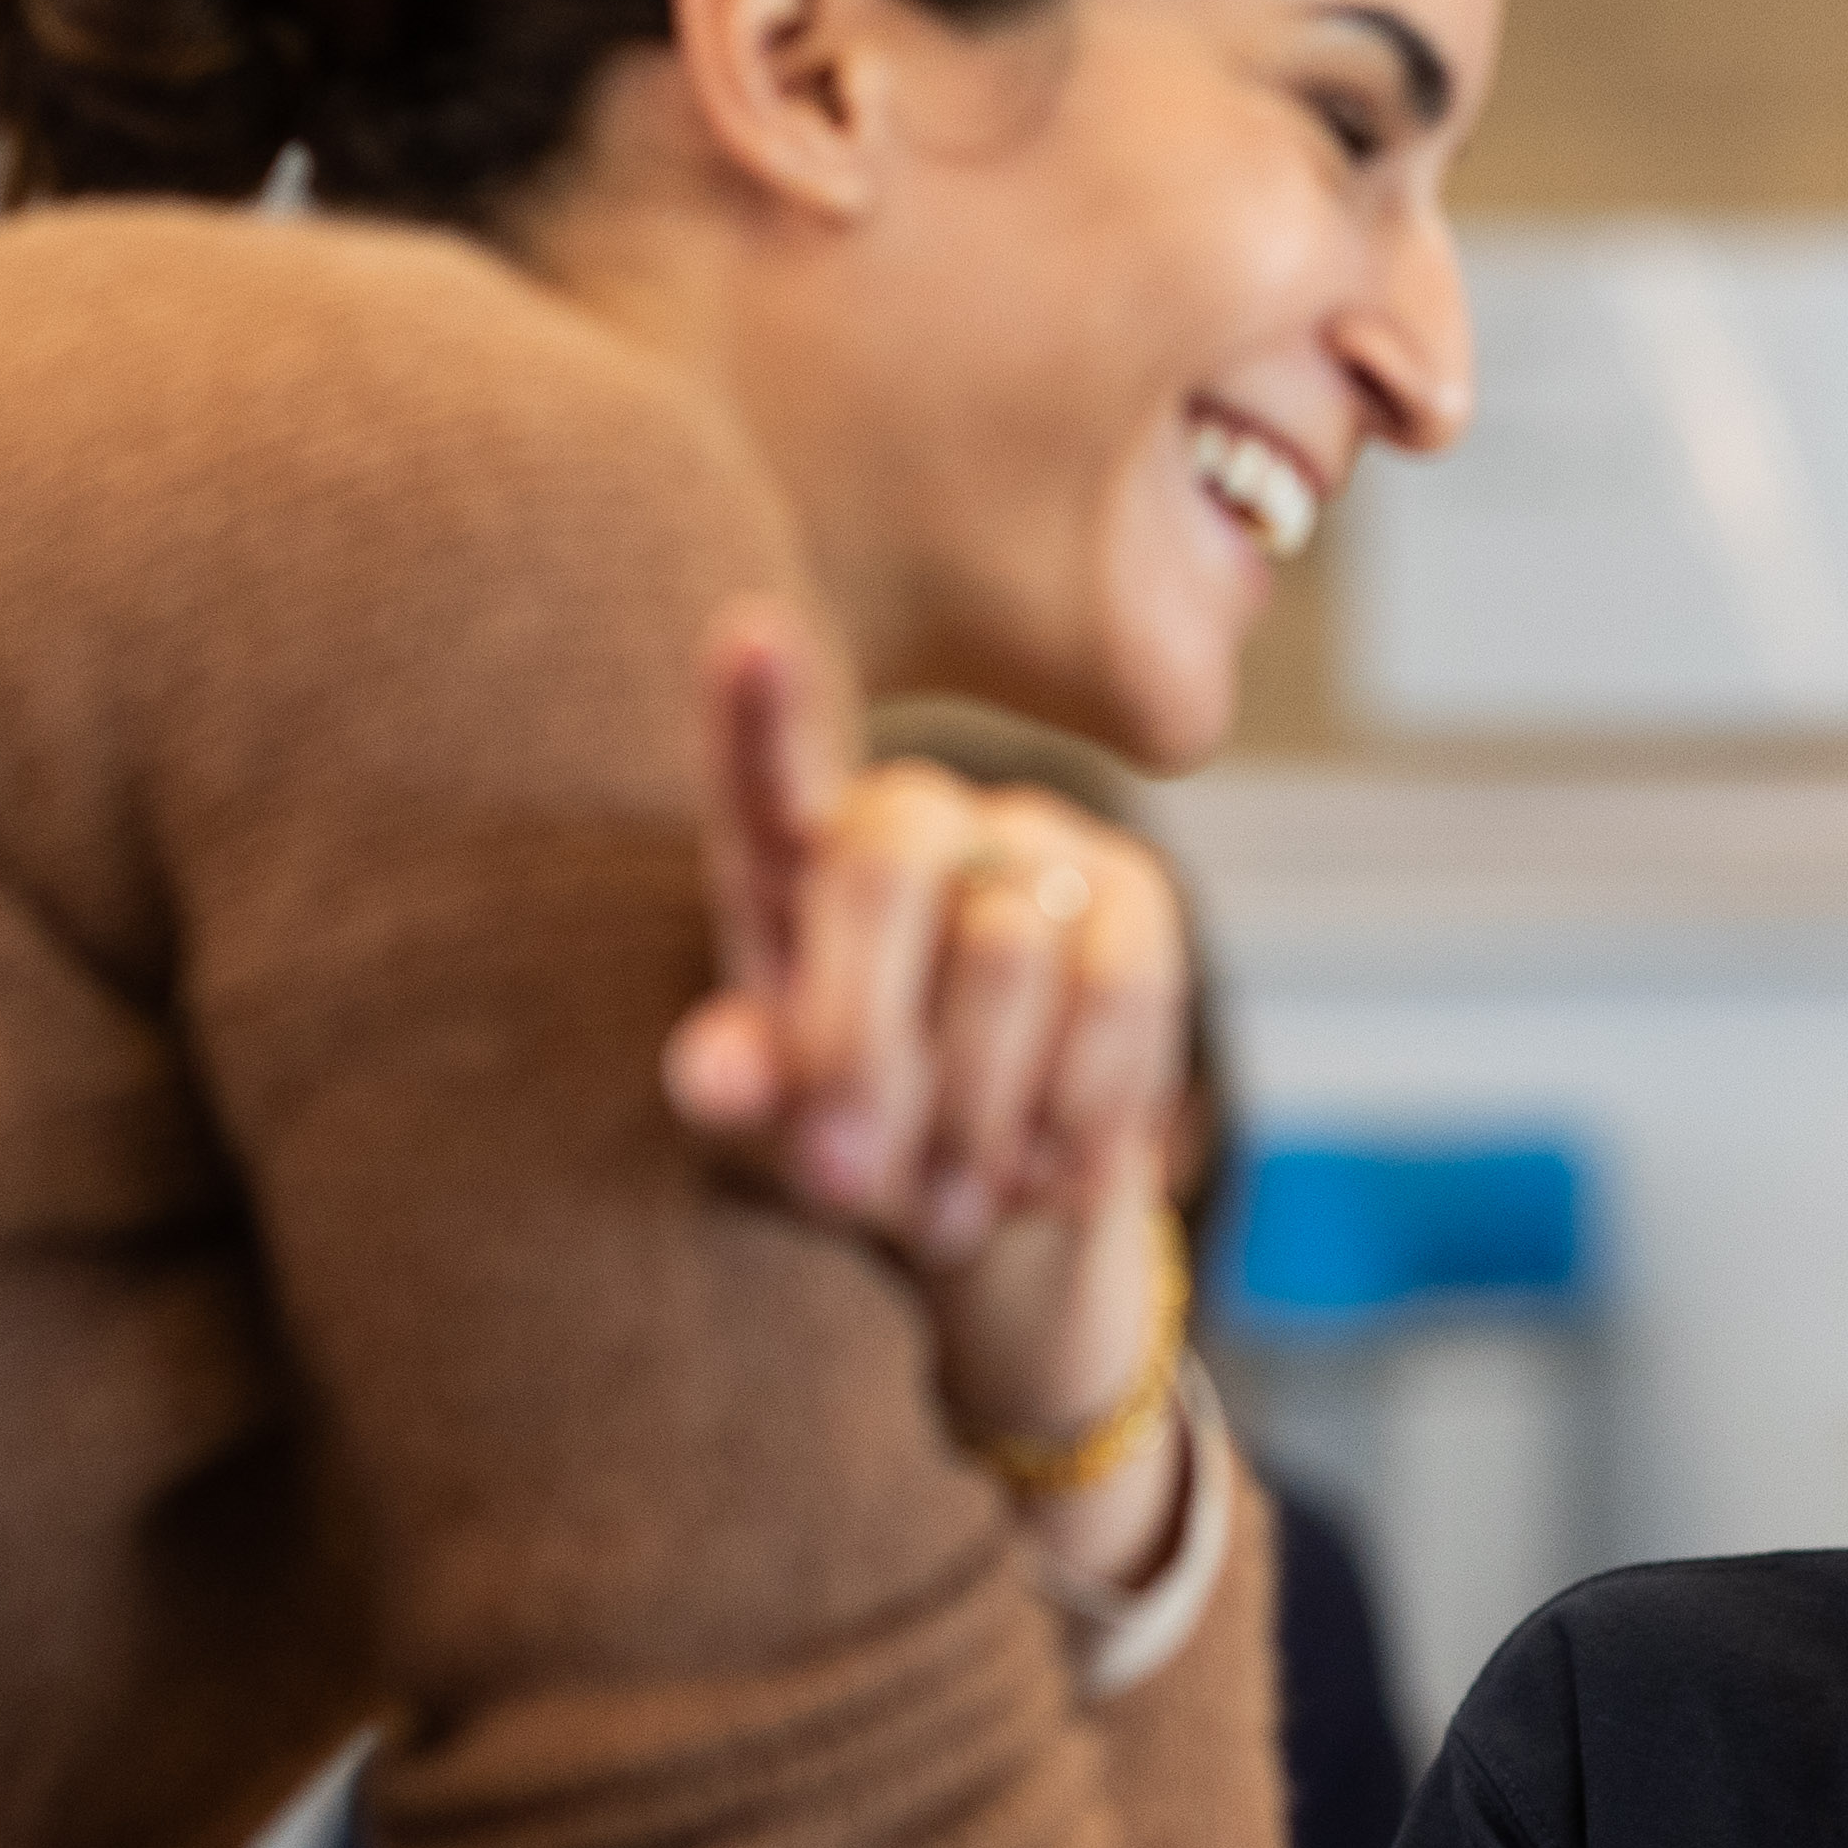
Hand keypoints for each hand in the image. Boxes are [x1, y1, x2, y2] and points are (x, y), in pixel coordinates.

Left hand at [670, 603, 1188, 1288]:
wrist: (997, 1211)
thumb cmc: (857, 1144)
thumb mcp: (775, 1130)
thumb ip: (744, 1090)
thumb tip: (711, 1076)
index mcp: (789, 860)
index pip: (766, 773)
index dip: (761, 711)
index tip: (749, 636)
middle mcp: (911, 821)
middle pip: (882, 868)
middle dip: (858, 1046)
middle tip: (839, 1180)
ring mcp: (1031, 845)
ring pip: (1004, 950)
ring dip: (969, 1114)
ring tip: (944, 1199)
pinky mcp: (1136, 897)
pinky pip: (1115, 990)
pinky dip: (1072, 1105)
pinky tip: (1040, 1165)